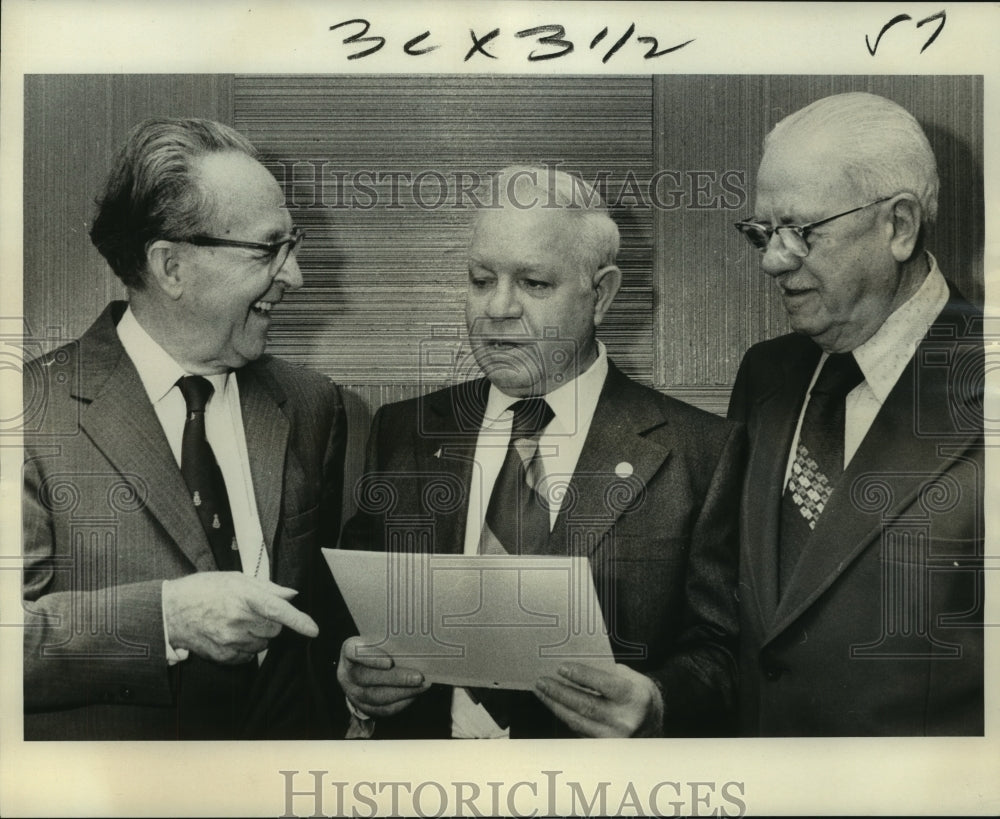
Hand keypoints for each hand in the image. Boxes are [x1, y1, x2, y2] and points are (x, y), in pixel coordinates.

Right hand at [162, 572, 317, 663]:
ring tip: (238, 622)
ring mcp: (230, 640)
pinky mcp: (224, 656)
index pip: (279, 611)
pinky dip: (246, 647)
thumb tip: (291, 595)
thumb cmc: (203, 590)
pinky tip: (231, 634)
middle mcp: (239, 620)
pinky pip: (249, 656)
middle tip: (252, 612)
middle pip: (275, 629)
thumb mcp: (236, 579)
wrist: (171, 611)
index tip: (313, 630)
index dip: (299, 621)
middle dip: (271, 622)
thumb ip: (267, 588)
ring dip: (258, 634)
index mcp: (244, 597)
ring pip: (263, 643)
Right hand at [337, 636, 430, 717]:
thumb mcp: (378, 640)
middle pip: (368, 678)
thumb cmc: (376, 648)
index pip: (354, 652)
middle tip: (419, 677)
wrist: (362, 668)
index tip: (390, 662)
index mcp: (349, 650)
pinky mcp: (363, 707)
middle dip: (396, 678)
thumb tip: (416, 644)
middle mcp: (347, 673)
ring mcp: (353, 692)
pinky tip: (415, 694)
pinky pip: (382, 709)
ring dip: (402, 692)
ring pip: (376, 696)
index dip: (371, 658)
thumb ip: (390, 641)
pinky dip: (401, 703)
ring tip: (422, 685)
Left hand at [533, 663, 663, 736]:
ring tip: (542, 692)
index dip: (580, 676)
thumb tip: (574, 668)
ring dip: (556, 705)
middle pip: (585, 705)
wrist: (653, 723)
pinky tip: (554, 705)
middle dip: (559, 692)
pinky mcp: (604, 746)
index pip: (603, 685)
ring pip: (577, 721)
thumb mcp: (630, 677)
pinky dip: (564, 716)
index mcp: (634, 698)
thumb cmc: (639, 694)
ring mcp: (614, 737)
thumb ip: (606, 672)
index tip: (561, 668)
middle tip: (542, 681)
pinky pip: (579, 730)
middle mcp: (625, 720)